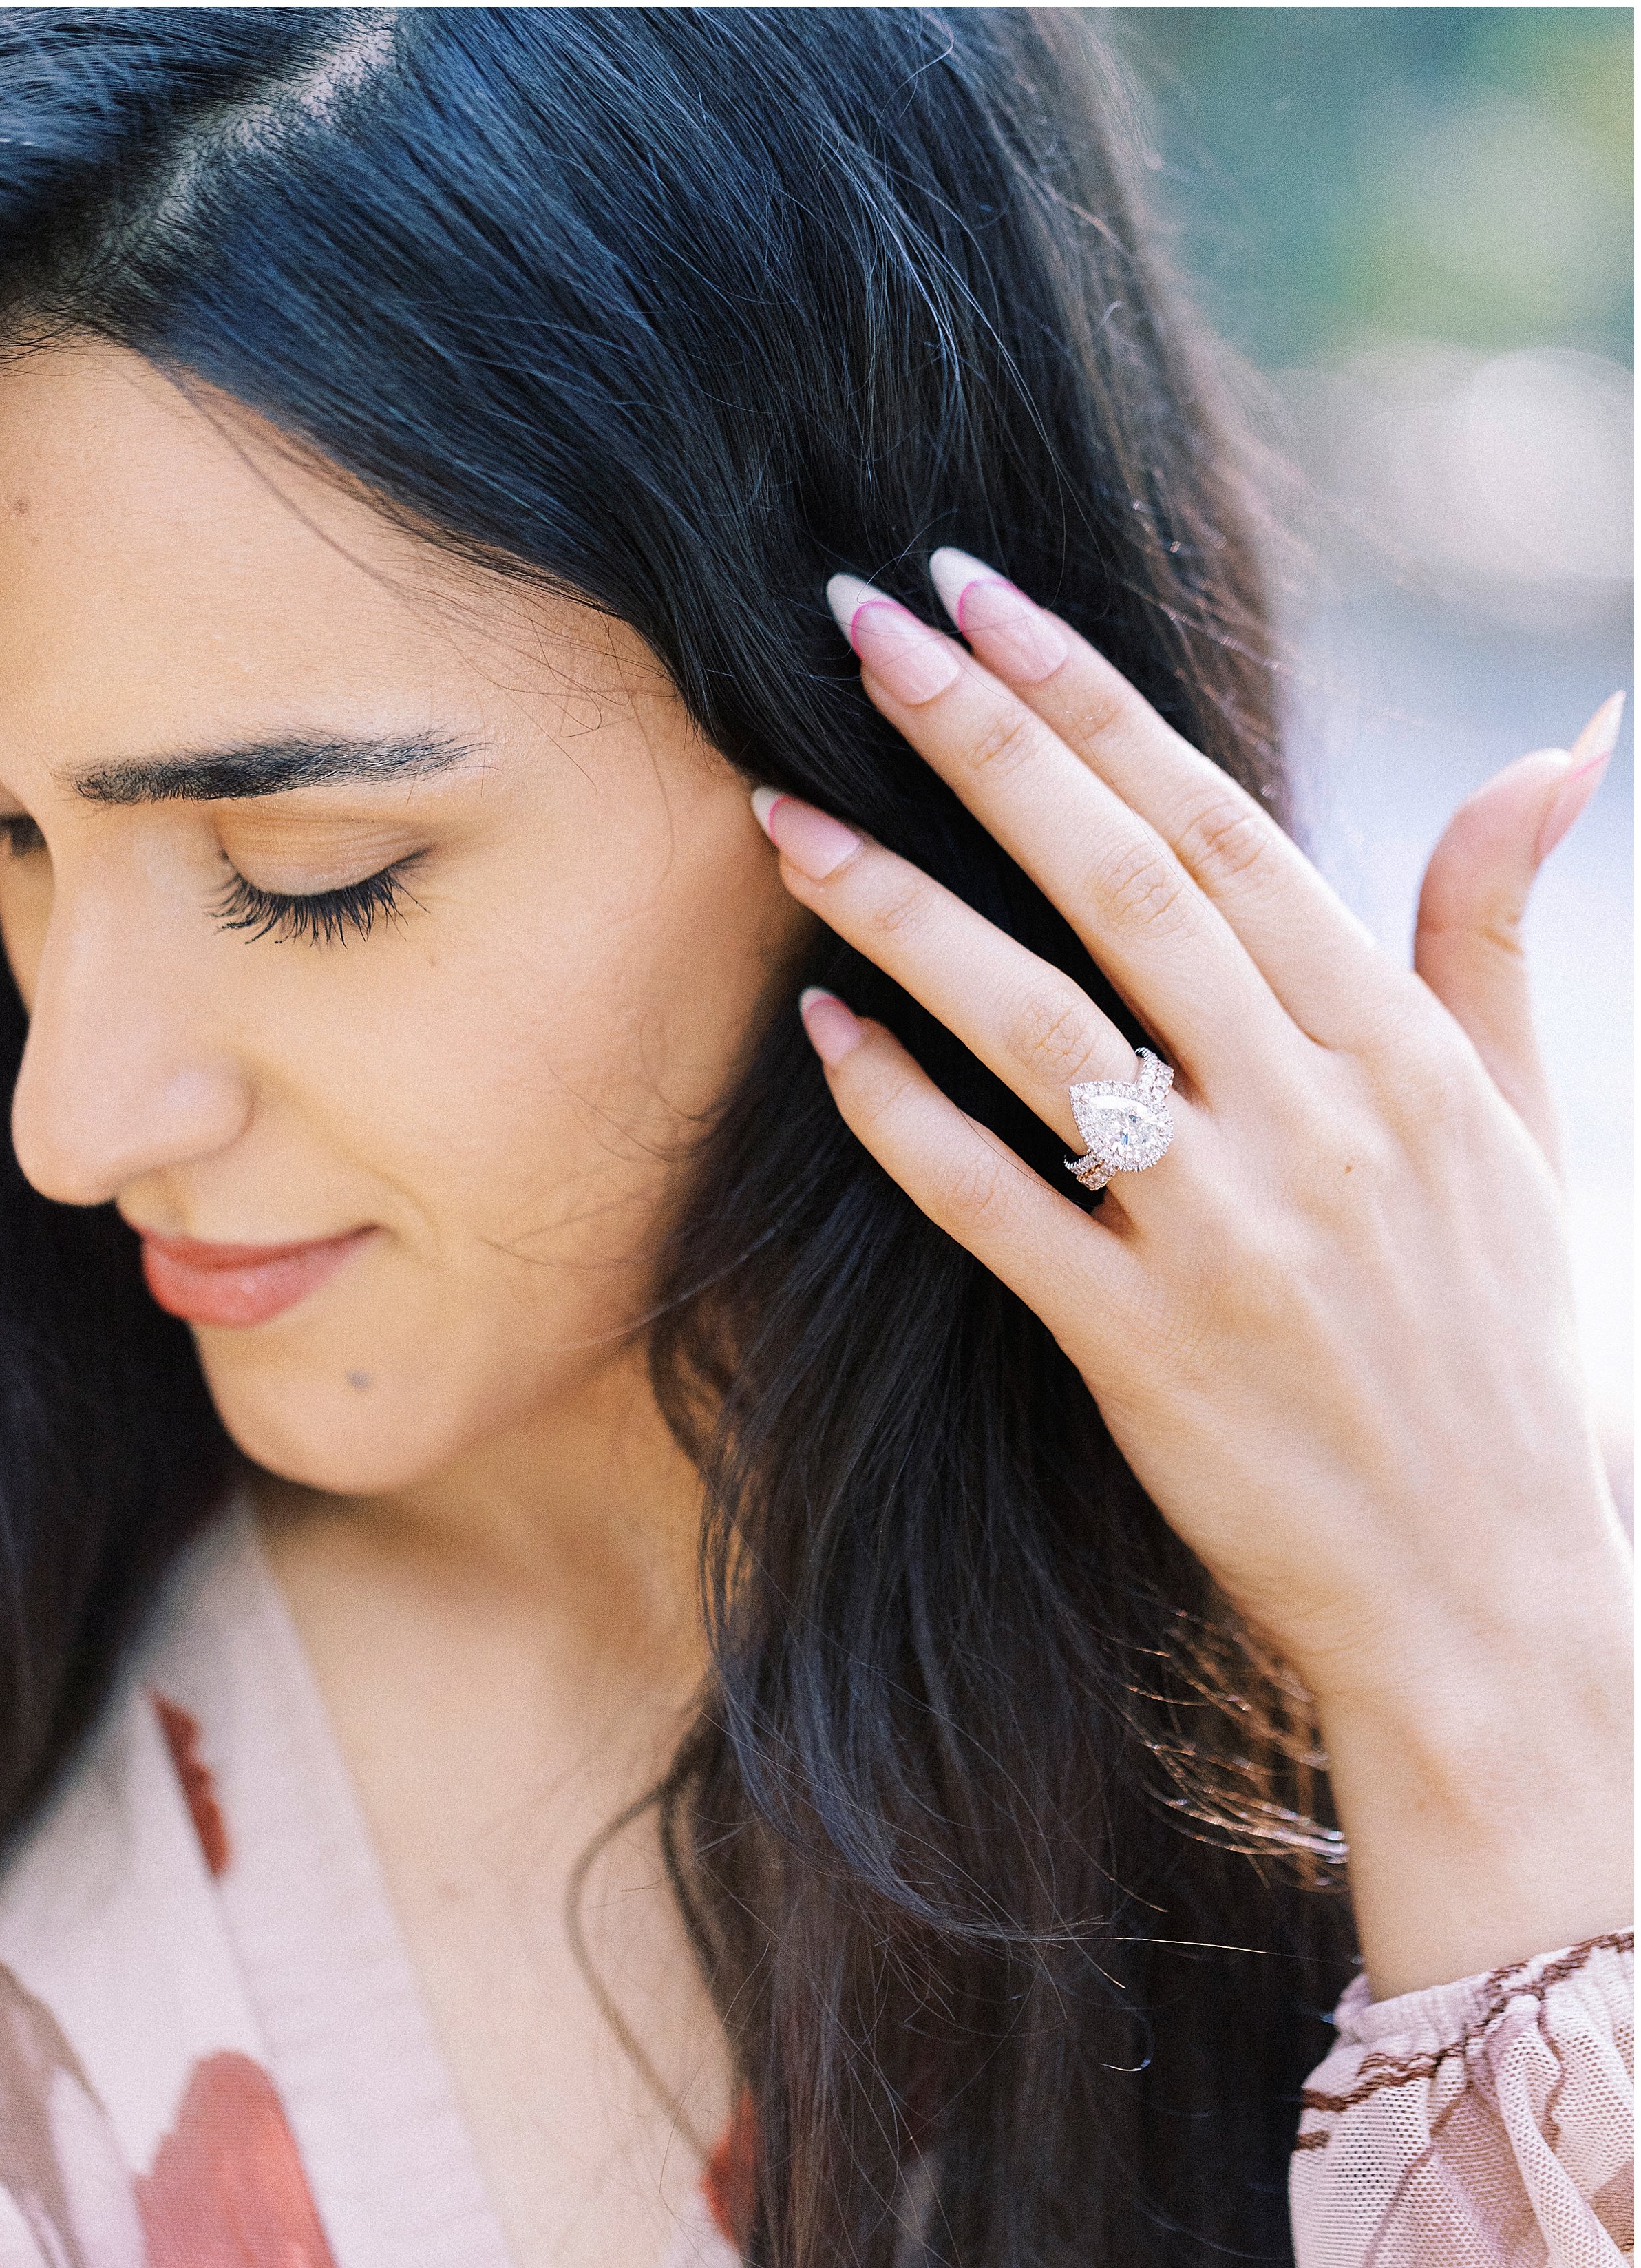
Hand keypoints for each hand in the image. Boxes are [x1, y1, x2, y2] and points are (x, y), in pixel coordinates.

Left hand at [753, 552, 1630, 1993]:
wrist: (1496, 1602)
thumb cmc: (1504, 1353)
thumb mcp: (1521, 1126)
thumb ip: (1491, 932)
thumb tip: (1557, 746)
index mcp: (1399, 1046)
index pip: (1222, 825)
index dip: (1091, 697)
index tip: (979, 595)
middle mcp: (1316, 1117)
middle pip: (1119, 884)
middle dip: (979, 739)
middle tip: (853, 622)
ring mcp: (1227, 1236)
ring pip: (1038, 1028)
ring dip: (900, 910)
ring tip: (780, 813)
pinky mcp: (1144, 1353)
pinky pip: (996, 1205)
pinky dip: (902, 1113)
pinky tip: (821, 1029)